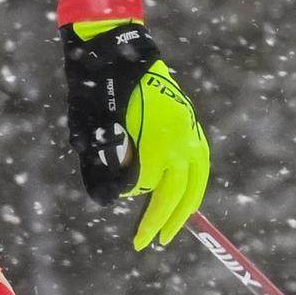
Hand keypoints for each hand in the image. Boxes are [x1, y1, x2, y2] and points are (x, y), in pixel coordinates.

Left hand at [63, 20, 208, 249]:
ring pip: (196, 182)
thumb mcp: (96, 133)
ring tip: (171, 230)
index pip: (151, 189)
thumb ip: (109, 165)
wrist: (120, 51)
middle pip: (178, 193)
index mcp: (159, 141)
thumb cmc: (101, 92)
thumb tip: (116, 195)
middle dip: (163, 221)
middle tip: (147, 243)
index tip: (134, 225)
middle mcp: (181, 139)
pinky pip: (200, 166)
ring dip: (184, 209)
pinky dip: (193, 186)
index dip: (141, 209)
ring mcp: (191, 132)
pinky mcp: (192, 126)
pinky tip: (183, 201)